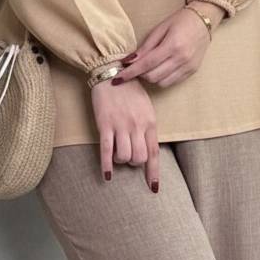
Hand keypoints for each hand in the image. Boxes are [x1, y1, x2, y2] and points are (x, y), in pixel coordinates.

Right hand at [91, 76, 159, 191]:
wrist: (111, 72)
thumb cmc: (129, 90)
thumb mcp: (145, 107)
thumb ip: (147, 127)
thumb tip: (146, 146)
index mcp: (150, 122)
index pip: (154, 153)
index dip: (153, 172)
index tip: (153, 187)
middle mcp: (137, 126)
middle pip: (139, 158)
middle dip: (134, 164)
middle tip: (128, 156)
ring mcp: (121, 126)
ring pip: (124, 157)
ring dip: (120, 161)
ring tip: (116, 154)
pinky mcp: (105, 125)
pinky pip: (106, 150)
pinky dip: (107, 166)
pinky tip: (107, 176)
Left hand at [111, 1, 225, 87]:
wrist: (204, 21)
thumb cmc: (180, 21)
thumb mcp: (160, 29)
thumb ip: (145, 47)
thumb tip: (129, 61)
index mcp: (172, 45)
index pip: (146, 64)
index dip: (130, 73)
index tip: (117, 78)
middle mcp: (182, 58)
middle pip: (152, 76)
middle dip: (139, 74)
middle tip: (134, 67)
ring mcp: (188, 67)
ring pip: (161, 83)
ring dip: (151, 77)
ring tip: (148, 67)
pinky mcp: (192, 71)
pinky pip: (171, 82)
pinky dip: (161, 79)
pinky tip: (159, 69)